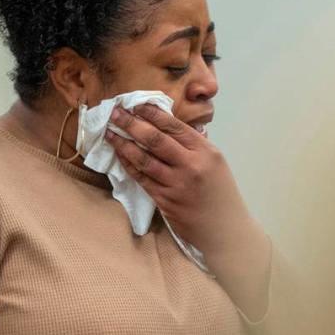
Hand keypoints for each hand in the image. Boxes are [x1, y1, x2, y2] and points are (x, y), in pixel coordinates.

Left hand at [106, 104, 269, 317]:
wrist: (225, 229)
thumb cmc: (220, 193)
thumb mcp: (215, 162)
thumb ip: (195, 144)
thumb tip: (173, 125)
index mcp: (205, 151)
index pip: (174, 126)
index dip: (151, 113)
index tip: (134, 104)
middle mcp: (191, 165)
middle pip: (154, 139)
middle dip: (131, 123)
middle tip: (114, 113)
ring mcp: (176, 184)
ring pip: (143, 159)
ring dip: (123, 144)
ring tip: (109, 133)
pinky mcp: (165, 201)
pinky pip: (141, 179)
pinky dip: (128, 165)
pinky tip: (119, 156)